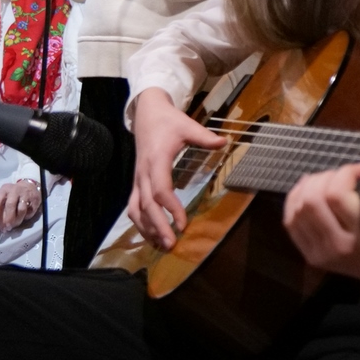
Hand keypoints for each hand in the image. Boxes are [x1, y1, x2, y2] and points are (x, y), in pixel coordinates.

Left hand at [0, 180, 41, 231]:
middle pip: (10, 205)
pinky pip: (30, 211)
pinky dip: (26, 216)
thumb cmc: (11, 195)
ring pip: (21, 209)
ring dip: (17, 220)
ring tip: (14, 225)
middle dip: (7, 218)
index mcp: (4, 190)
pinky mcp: (35, 199)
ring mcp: (26, 194)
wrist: (29, 187)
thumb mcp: (3, 197)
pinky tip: (23, 219)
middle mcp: (15, 190)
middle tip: (6, 228)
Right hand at [129, 89, 227, 249]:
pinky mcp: (136, 182)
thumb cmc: (169, 121)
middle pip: (147, 206)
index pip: (161, 190)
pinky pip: (133, 206)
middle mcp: (143, 173)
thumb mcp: (188, 125)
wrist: (147, 114)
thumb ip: (205, 137)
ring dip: (146, 228)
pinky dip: (140, 222)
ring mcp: (137, 179)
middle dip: (158, 226)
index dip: (171, 208)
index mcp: (156, 160)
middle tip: (172, 244)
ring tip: (161, 244)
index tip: (183, 223)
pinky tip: (152, 234)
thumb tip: (226, 142)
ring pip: (135, 209)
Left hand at [283, 163, 359, 291]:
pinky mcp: (309, 254)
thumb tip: (357, 168)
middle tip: (343, 174)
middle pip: (311, 201)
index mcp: (357, 237)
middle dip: (325, 177)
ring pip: (296, 210)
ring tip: (325, 178)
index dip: (346, 173)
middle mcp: (333, 246)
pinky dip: (295, 201)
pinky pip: (291, 222)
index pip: (336, 196)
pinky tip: (307, 190)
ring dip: (308, 187)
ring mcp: (317, 253)